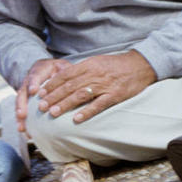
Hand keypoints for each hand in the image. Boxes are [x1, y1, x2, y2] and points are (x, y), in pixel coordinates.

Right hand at [16, 59, 64, 135]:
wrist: (46, 68)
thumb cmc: (57, 69)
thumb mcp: (62, 67)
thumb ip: (66, 72)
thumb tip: (74, 82)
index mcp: (39, 71)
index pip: (35, 76)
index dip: (33, 83)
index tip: (33, 91)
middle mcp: (29, 81)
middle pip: (22, 92)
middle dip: (22, 104)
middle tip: (23, 114)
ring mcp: (25, 91)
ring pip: (19, 103)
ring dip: (20, 115)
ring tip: (22, 127)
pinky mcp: (25, 100)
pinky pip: (21, 110)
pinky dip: (21, 120)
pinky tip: (24, 130)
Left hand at [38, 50, 156, 122]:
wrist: (141, 64)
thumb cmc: (116, 65)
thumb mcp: (97, 62)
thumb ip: (81, 70)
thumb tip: (63, 79)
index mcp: (88, 65)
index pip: (65, 75)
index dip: (52, 84)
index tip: (40, 93)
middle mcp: (94, 74)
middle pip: (69, 86)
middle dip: (53, 96)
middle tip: (41, 106)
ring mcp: (105, 85)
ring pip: (81, 95)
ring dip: (65, 104)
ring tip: (53, 112)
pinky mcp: (115, 95)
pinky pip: (99, 105)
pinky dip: (87, 112)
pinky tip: (76, 119)